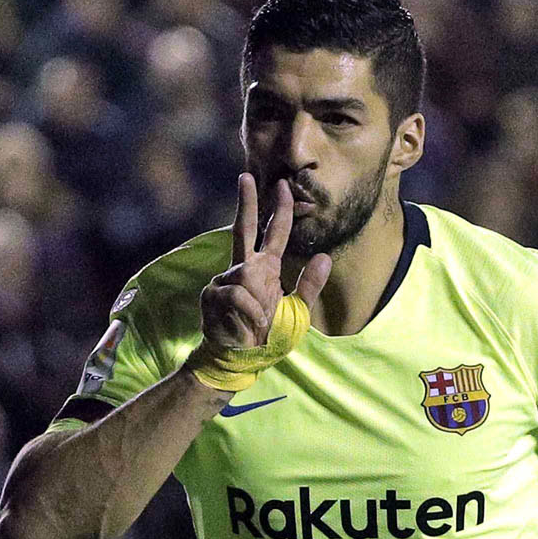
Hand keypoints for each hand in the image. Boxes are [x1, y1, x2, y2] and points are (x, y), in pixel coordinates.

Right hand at [199, 174, 330, 352]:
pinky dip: (250, 313)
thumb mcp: (296, 313)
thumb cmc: (266, 337)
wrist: (241, 361)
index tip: (283, 187)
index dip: (280, 210)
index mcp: (264, 269)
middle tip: (245, 177)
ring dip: (260, 303)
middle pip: (244, 228)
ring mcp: (225, 280)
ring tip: (260, 324)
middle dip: (246, 203)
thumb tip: (325, 256)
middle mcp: (244, 268)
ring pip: (247, 275)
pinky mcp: (213, 295)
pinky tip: (250, 328)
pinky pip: (238, 296)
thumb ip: (309, 286)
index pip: (273, 233)